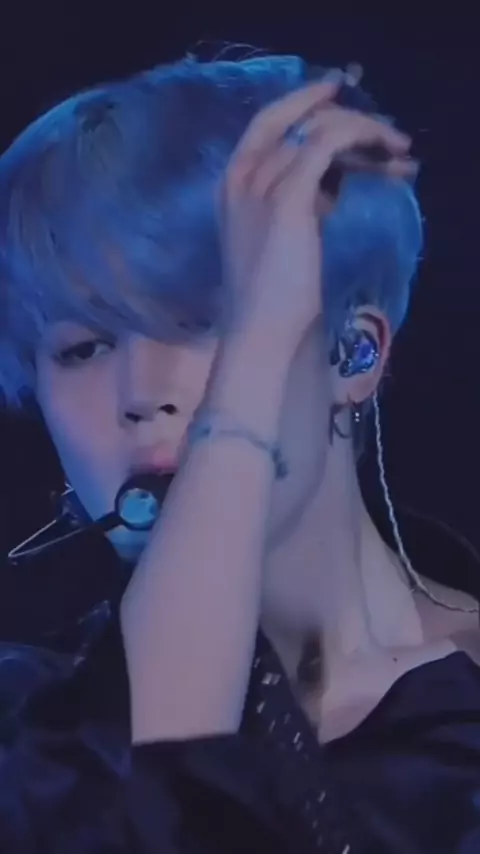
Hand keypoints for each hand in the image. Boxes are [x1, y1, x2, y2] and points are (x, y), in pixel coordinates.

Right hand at [220, 76, 414, 352]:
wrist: (259, 325)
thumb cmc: (269, 292)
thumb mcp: (281, 233)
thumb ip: (299, 200)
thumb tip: (334, 181)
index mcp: (231, 182)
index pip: (266, 123)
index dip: (300, 101)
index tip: (334, 90)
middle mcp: (241, 174)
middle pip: (296, 121)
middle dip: (343, 116)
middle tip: (384, 131)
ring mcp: (261, 183)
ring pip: (318, 130)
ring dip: (365, 133)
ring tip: (398, 151)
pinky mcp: (288, 197)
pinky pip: (327, 145)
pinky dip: (358, 139)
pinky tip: (384, 156)